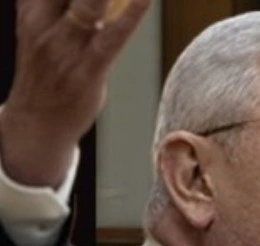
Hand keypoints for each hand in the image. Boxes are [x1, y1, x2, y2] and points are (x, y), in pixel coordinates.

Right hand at [0, 0, 149, 186]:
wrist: (36, 125)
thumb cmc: (47, 75)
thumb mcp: (44, 28)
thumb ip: (64, 6)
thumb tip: (98, 0)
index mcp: (32, 10)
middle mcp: (45, 24)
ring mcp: (65, 47)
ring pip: (89, 4)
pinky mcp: (88, 68)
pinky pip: (115, 36)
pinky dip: (133, 14)